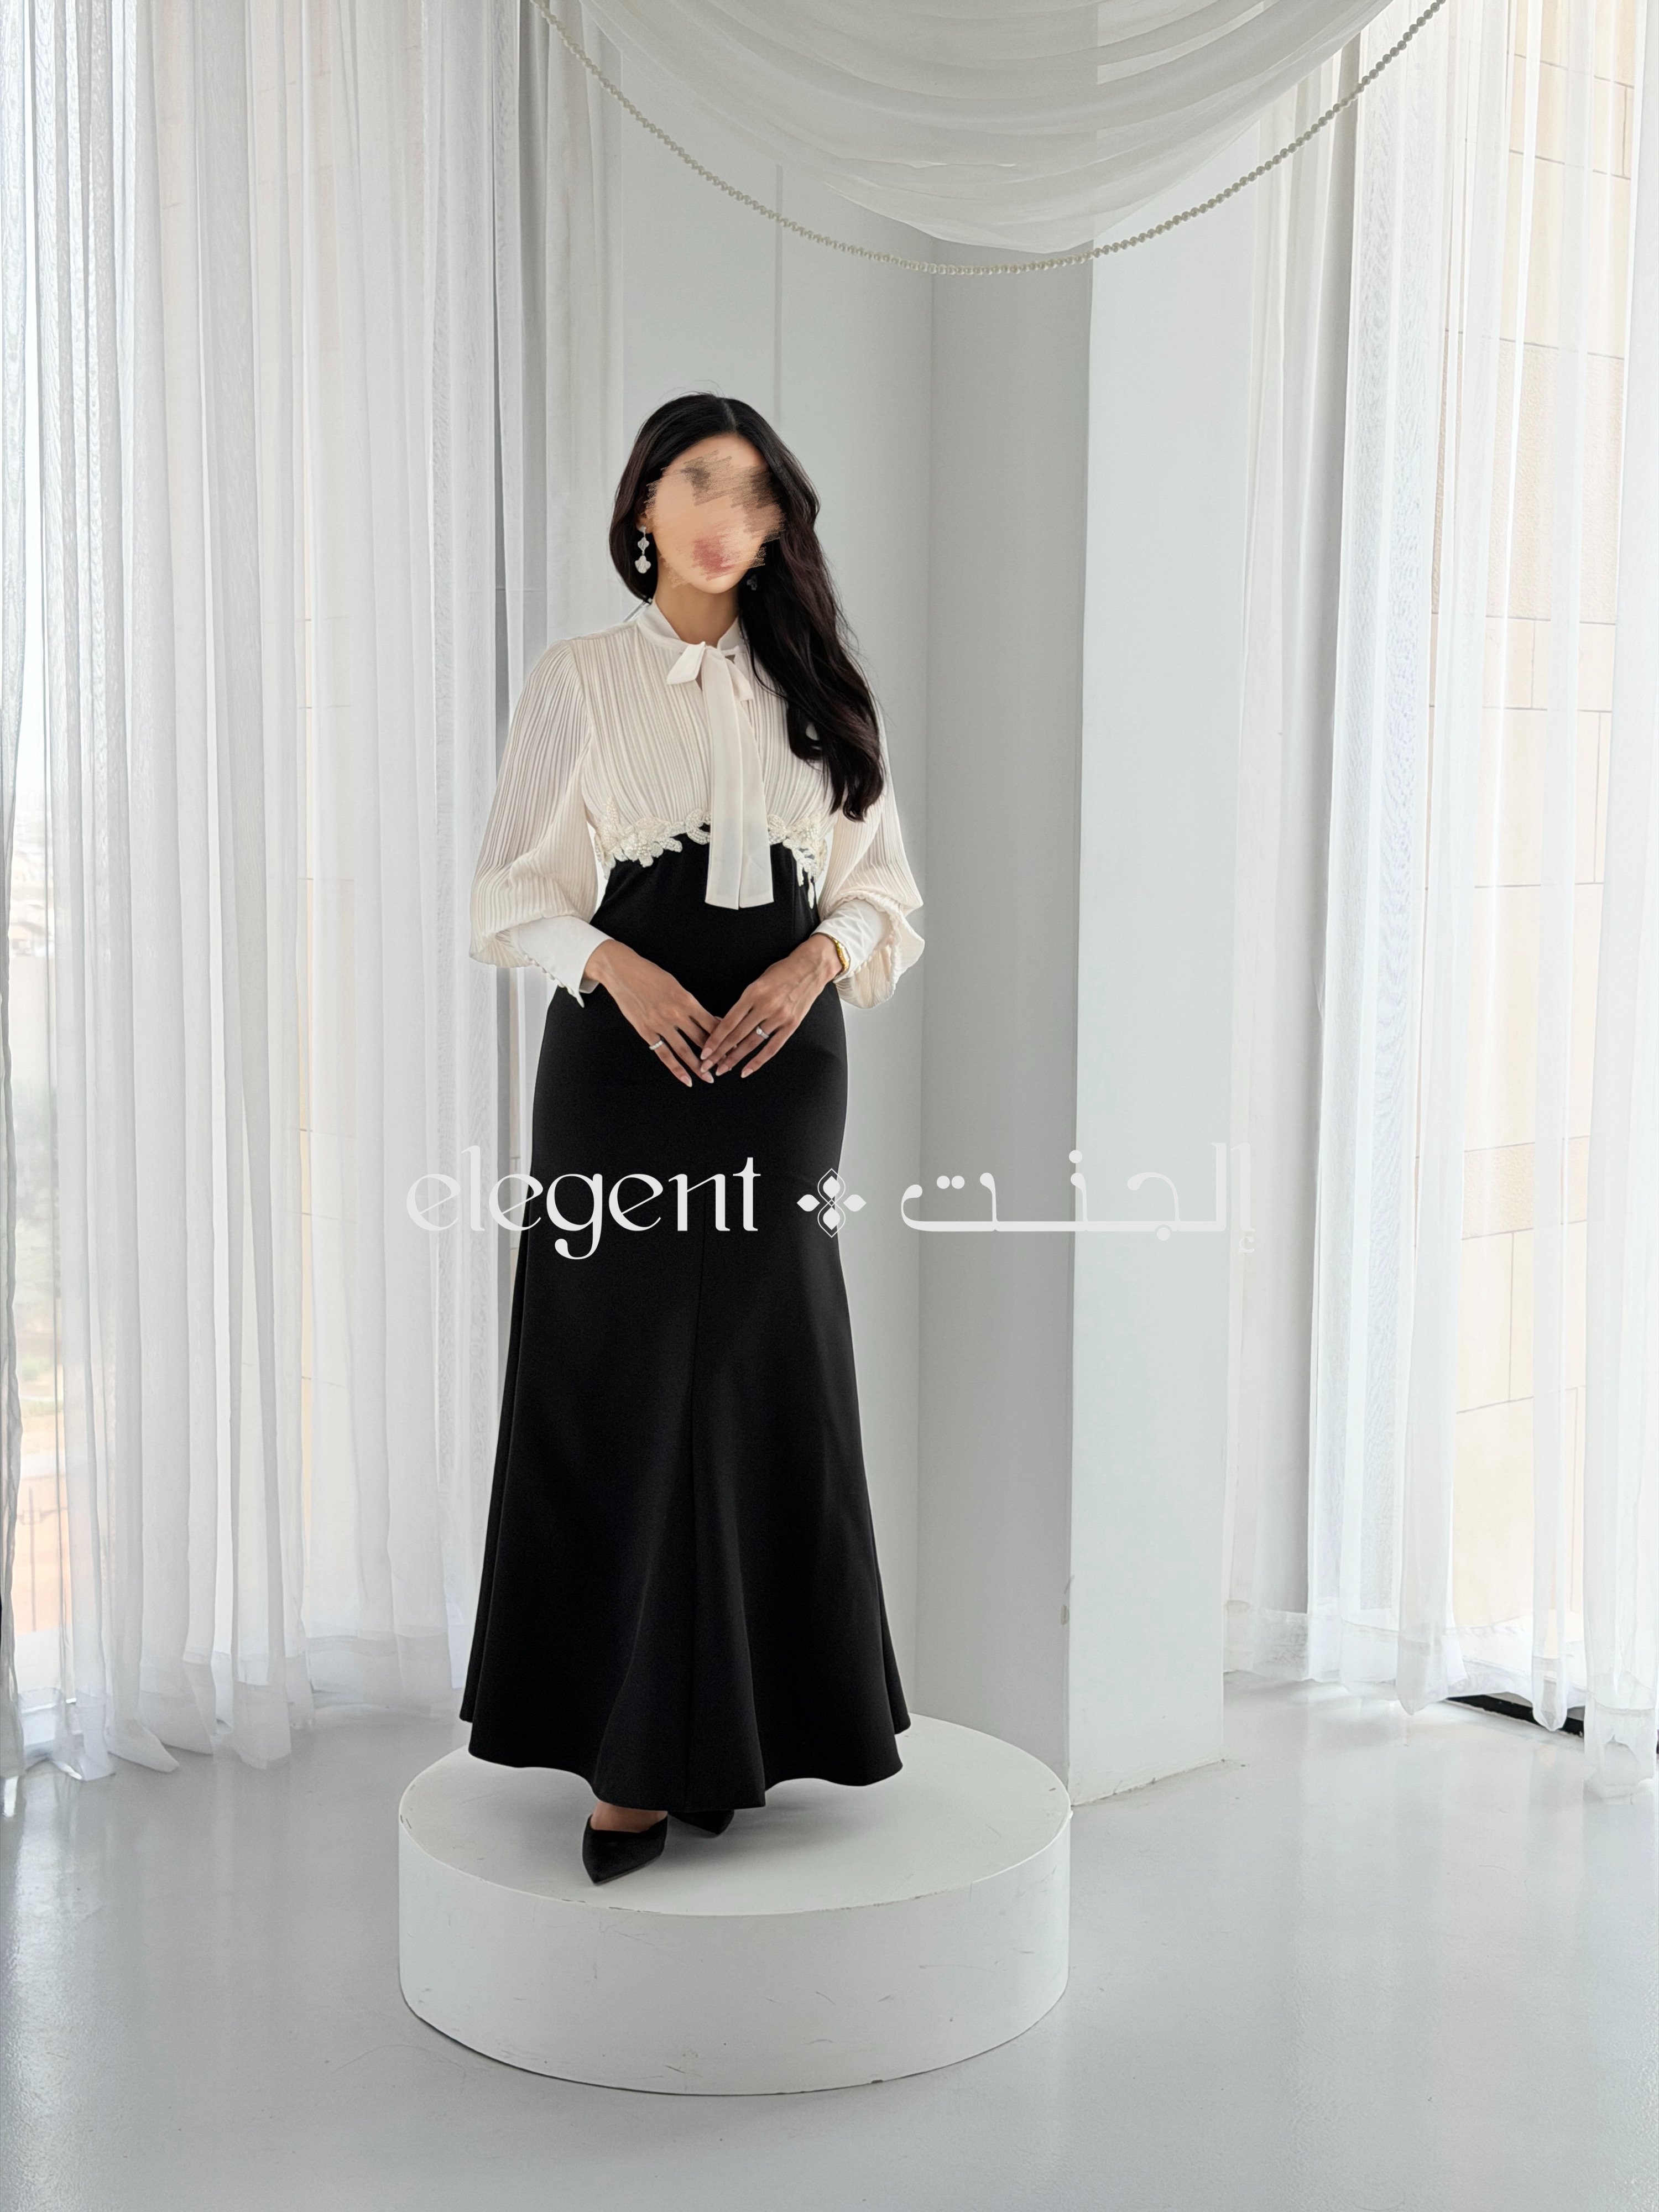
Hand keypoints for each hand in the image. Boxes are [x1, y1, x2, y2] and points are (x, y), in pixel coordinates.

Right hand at [586, 940, 716, 1086]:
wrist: (622, 972)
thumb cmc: (651, 975)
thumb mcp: (676, 984)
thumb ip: (690, 1003)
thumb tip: (708, 1019)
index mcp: (686, 1000)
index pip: (711, 1023)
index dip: (724, 1036)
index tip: (733, 1046)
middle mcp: (675, 1014)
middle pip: (701, 1039)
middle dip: (716, 1054)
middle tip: (726, 1065)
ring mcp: (660, 1024)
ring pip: (685, 1051)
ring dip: (699, 1067)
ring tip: (709, 1078)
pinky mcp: (646, 1032)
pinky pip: (664, 1054)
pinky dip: (676, 1069)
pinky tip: (686, 1079)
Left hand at [698, 934, 841, 1078]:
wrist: (811, 968)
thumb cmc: (781, 971)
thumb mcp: (758, 981)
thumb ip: (744, 1002)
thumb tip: (728, 1024)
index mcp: (753, 992)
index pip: (729, 1021)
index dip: (714, 1039)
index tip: (704, 1051)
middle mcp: (766, 1006)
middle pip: (737, 1035)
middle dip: (719, 1053)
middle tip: (706, 1066)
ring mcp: (779, 1017)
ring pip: (752, 1043)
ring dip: (735, 1059)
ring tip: (722, 1069)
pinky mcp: (791, 1025)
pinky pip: (772, 1048)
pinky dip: (758, 1061)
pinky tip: (746, 1070)